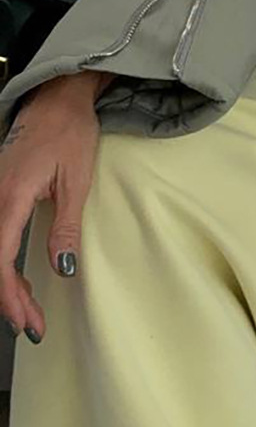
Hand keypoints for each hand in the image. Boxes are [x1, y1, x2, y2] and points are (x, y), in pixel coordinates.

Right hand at [0, 75, 104, 343]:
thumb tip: (62, 271)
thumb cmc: (70, 133)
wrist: (56, 100)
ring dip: (4, 286)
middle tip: (32, 326)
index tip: (29, 322)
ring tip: (26, 311)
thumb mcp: (76, 180)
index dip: (11, 297)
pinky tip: (15, 280)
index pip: (0, 261)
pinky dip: (2, 265)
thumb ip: (65, 227)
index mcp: (10, 197)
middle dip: (8, 300)